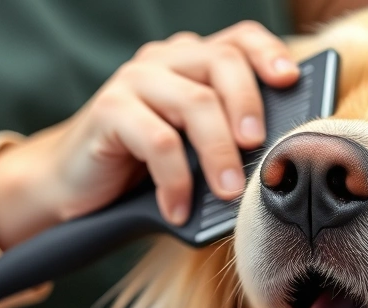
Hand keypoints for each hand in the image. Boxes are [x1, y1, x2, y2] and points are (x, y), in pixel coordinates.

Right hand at [0, 22, 298, 249]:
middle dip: (249, 106)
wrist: (77, 185)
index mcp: (195, 61)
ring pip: (194, 103)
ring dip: (219, 153)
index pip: (239, 39)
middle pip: (222, 62)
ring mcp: (135, 80)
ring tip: (228, 192)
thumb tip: (283, 153)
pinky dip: (175, 180)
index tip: (290, 81)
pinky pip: (158, 141)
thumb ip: (233, 138)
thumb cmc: (151, 169)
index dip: (267, 53)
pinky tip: (177, 209)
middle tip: (260, 147)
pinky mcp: (108, 109)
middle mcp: (167, 60)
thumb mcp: (199, 149)